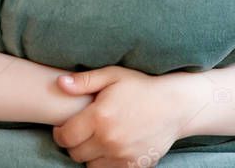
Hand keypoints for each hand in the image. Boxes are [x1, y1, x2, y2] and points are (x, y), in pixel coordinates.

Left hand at [52, 66, 187, 166]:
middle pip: (75, 153)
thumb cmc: (142, 87)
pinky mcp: (134, 166)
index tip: (64, 128)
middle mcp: (109, 140)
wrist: (175, 106)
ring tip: (96, 140)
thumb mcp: (113, 75)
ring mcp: (122, 156)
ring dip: (89, 155)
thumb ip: (84, 81)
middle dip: (74, 144)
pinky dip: (106, 163)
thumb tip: (60, 83)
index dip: (60, 133)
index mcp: (99, 117)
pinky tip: (111, 149)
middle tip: (81, 133)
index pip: (65, 137)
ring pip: (90, 165)